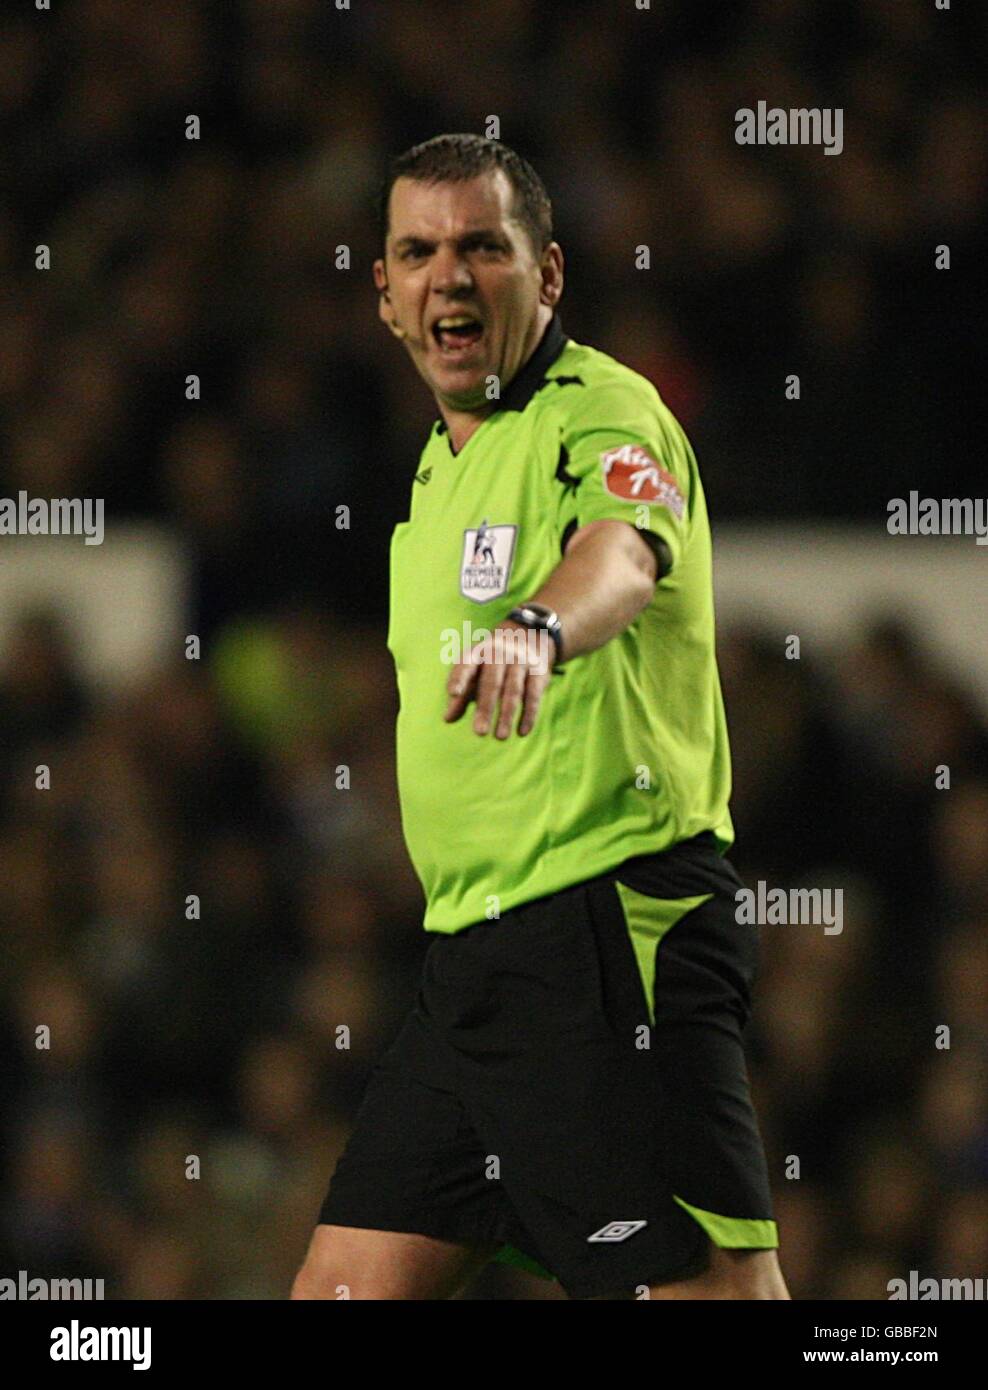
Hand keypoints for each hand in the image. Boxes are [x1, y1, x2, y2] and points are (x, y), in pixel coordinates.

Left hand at [444, 619, 555, 738]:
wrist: (529, 633)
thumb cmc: (491, 661)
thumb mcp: (474, 671)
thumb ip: (461, 695)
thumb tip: (447, 719)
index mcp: (478, 652)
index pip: (466, 664)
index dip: (459, 678)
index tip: (453, 693)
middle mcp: (499, 654)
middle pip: (491, 682)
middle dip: (486, 708)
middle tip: (480, 732)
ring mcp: (520, 661)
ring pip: (513, 690)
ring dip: (507, 715)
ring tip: (500, 737)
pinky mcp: (539, 671)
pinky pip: (533, 694)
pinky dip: (529, 714)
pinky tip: (522, 732)